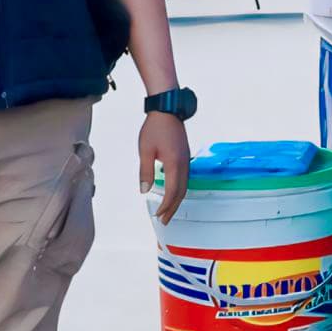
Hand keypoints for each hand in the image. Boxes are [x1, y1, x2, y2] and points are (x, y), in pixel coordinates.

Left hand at [140, 106, 191, 222]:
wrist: (168, 110)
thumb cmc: (155, 128)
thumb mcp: (145, 151)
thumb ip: (145, 171)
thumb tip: (145, 190)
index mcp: (174, 164)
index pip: (172, 192)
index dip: (166, 206)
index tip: (158, 216)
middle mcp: (184, 164)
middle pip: (181, 192)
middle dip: (173, 208)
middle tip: (165, 220)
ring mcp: (186, 160)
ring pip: (185, 186)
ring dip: (177, 200)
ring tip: (169, 210)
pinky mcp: (185, 156)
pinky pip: (185, 179)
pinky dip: (179, 190)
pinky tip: (173, 193)